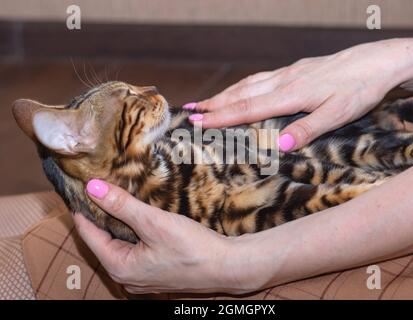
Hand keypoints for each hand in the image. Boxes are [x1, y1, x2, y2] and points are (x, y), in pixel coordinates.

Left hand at [73, 179, 255, 293]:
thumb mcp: (153, 222)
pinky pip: (137, 250)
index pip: (89, 236)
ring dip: (120, 224)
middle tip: (100, 191)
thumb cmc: (192, 248)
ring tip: (118, 200)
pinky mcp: (157, 272)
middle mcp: (128, 277)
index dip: (84, 211)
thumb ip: (122, 205)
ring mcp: (143, 277)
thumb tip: (93, 188)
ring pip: (122, 245)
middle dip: (102, 217)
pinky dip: (135, 233)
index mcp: (120, 267)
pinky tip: (141, 219)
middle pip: (104, 242)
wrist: (227, 266)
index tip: (80, 190)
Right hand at [185, 37, 412, 150]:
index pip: (249, 108)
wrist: (380, 61)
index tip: (198, 122)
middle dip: (214, 104)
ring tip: (206, 101)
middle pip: (242, 93)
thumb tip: (280, 146)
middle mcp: (285, 81)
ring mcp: (290, 73)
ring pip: (250, 83)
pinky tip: (242, 89)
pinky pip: (262, 78)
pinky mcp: (297, 69)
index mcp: (292, 95)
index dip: (222, 116)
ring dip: (225, 94)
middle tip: (189, 112)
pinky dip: (244, 86)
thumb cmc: (361, 88)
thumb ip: (309, 128)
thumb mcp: (340, 113)